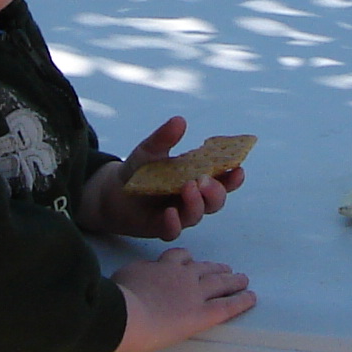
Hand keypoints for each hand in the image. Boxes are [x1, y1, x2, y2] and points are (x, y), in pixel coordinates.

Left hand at [77, 116, 246, 240]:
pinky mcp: (162, 228)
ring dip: (196, 204)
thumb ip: (164, 138)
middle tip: (204, 180)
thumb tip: (179, 120)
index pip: (222, 181)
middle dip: (215, 192)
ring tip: (188, 188)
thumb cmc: (139, 171)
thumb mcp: (149, 151)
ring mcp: (179, 215)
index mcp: (196, 179)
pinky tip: (169, 213)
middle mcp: (192, 199)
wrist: (113, 193)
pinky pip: (173, 231)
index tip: (238, 169)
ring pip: (197, 216)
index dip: (233, 178)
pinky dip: (173, 224)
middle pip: (215, 201)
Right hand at [113, 244, 255, 351]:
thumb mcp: (126, 274)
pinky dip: (241, 300)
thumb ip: (140, 272)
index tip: (193, 260)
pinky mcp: (201, 315)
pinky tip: (251, 297)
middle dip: (216, 268)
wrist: (126, 313)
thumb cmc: (119, 296)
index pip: (180, 257)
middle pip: (205, 268)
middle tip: (226, 269)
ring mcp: (194, 294)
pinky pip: (227, 306)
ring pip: (220, 283)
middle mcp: (183, 276)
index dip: (189, 259)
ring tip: (242, 279)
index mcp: (163, 266)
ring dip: (233, 280)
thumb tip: (143, 274)